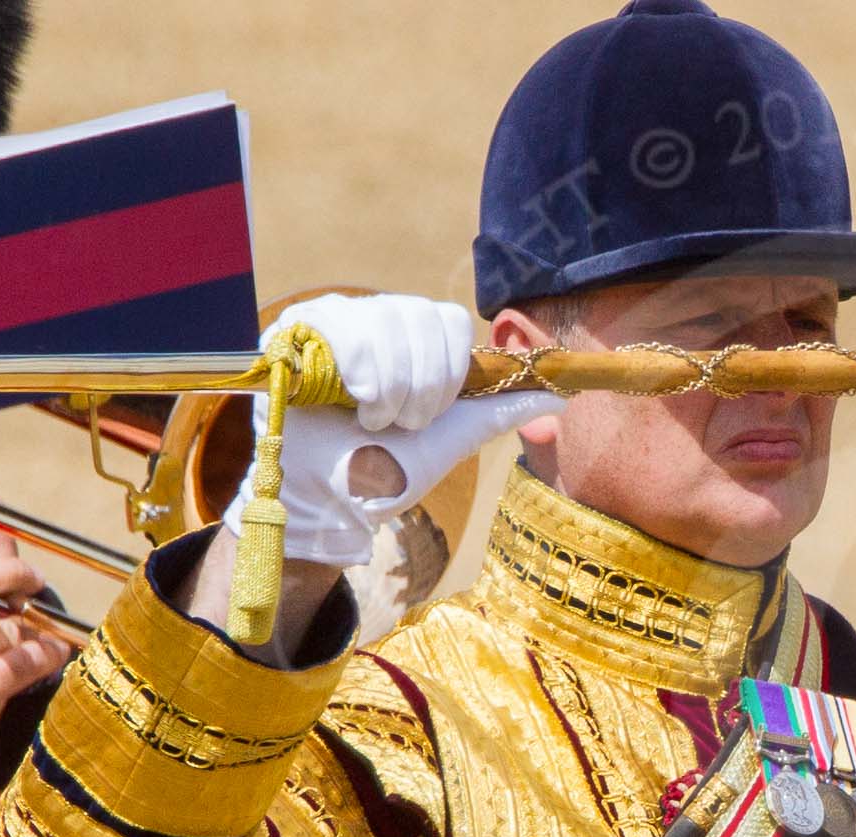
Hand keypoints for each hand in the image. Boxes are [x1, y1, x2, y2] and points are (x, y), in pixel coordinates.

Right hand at [224, 293, 560, 565]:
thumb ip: (498, 413)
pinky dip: (359, 376)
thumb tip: (558, 395)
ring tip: (371, 420)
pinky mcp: (298, 326)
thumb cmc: (384, 471)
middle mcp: (377, 319)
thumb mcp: (449, 442)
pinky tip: (345, 404)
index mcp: (415, 341)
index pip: (449, 318)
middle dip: (421, 385)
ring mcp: (337, 318)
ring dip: (390, 388)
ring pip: (386, 321)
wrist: (327, 500)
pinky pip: (346, 327)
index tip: (433, 415)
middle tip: (401, 425)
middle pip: (420, 316)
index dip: (450, 369)